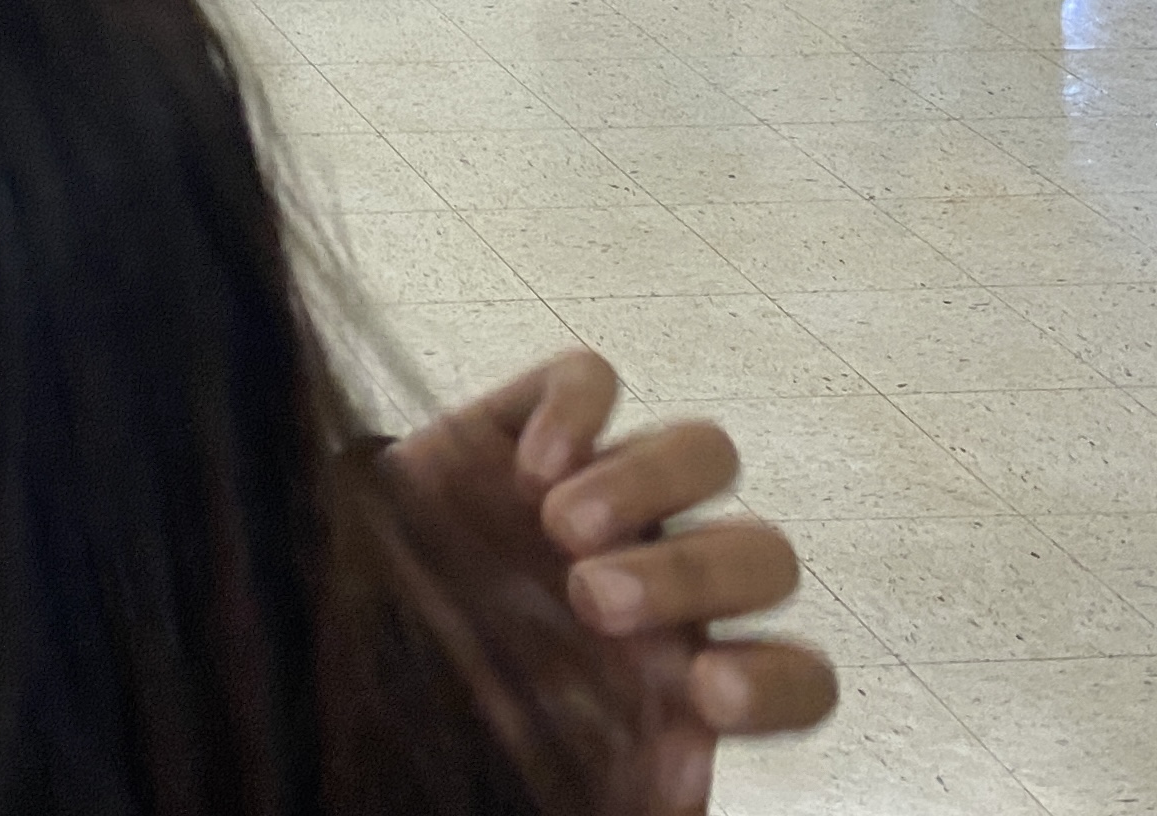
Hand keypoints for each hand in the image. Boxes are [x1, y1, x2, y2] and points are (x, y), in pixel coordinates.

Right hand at [389, 351, 834, 811]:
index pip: (795, 677)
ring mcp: (609, 489)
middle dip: (692, 574)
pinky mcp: (535, 423)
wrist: (361, 615)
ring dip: (644, 484)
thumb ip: (617, 789)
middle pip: (757, 553)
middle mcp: (668, 576)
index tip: (705, 695)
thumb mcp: (549, 767)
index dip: (777, 683)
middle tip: (595, 602)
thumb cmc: (467, 694)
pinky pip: (591, 381)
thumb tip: (680, 788)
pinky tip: (530, 468)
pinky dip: (573, 410)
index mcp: (687, 673)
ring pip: (702, 452)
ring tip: (559, 528)